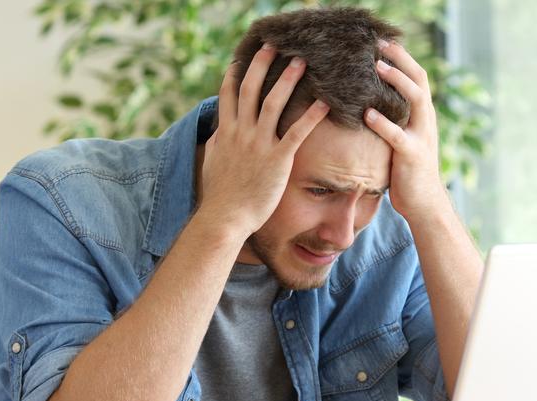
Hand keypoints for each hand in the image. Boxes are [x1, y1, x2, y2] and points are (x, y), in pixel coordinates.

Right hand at [198, 44, 329, 235]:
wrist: (225, 217)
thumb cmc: (220, 195)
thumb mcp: (212, 163)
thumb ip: (217, 143)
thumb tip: (219, 131)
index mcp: (225, 133)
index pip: (229, 95)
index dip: (235, 74)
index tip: (242, 59)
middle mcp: (241, 133)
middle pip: (251, 90)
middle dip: (262, 65)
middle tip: (275, 46)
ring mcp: (259, 145)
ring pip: (274, 104)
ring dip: (288, 80)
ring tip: (302, 62)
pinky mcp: (277, 160)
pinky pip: (297, 133)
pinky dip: (310, 116)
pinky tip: (324, 102)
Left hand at [364, 40, 444, 222]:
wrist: (424, 202)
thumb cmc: (407, 171)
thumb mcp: (402, 141)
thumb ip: (393, 122)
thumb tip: (367, 104)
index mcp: (423, 116)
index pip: (417, 78)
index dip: (403, 58)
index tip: (384, 42)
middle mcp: (426, 121)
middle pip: (419, 81)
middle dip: (401, 60)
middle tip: (379, 45)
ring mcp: (422, 137)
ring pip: (416, 100)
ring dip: (397, 82)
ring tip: (377, 68)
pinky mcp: (412, 155)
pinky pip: (397, 136)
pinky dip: (382, 123)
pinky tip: (367, 114)